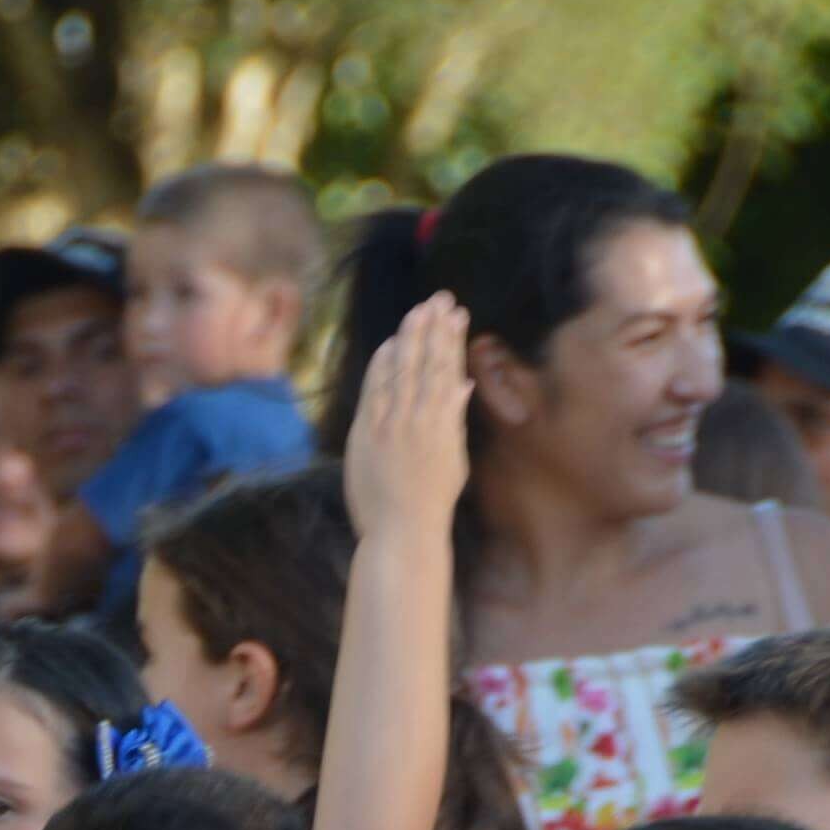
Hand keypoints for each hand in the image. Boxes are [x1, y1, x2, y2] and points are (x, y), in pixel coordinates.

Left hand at [343, 293, 473, 540]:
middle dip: (434, 327)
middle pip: (426, 363)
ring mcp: (392, 424)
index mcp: (445, 424)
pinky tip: (389, 344)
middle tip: (439, 298)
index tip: (457, 314)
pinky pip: (375, 390)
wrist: (401, 530)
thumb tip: (462, 384)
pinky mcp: (367, 432)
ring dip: (410, 337)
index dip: (452, 339)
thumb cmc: (432, 499)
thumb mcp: (454, 457)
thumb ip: (454, 418)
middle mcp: (420, 418)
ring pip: (402, 371)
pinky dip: (382, 365)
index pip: (448, 370)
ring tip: (419, 310)